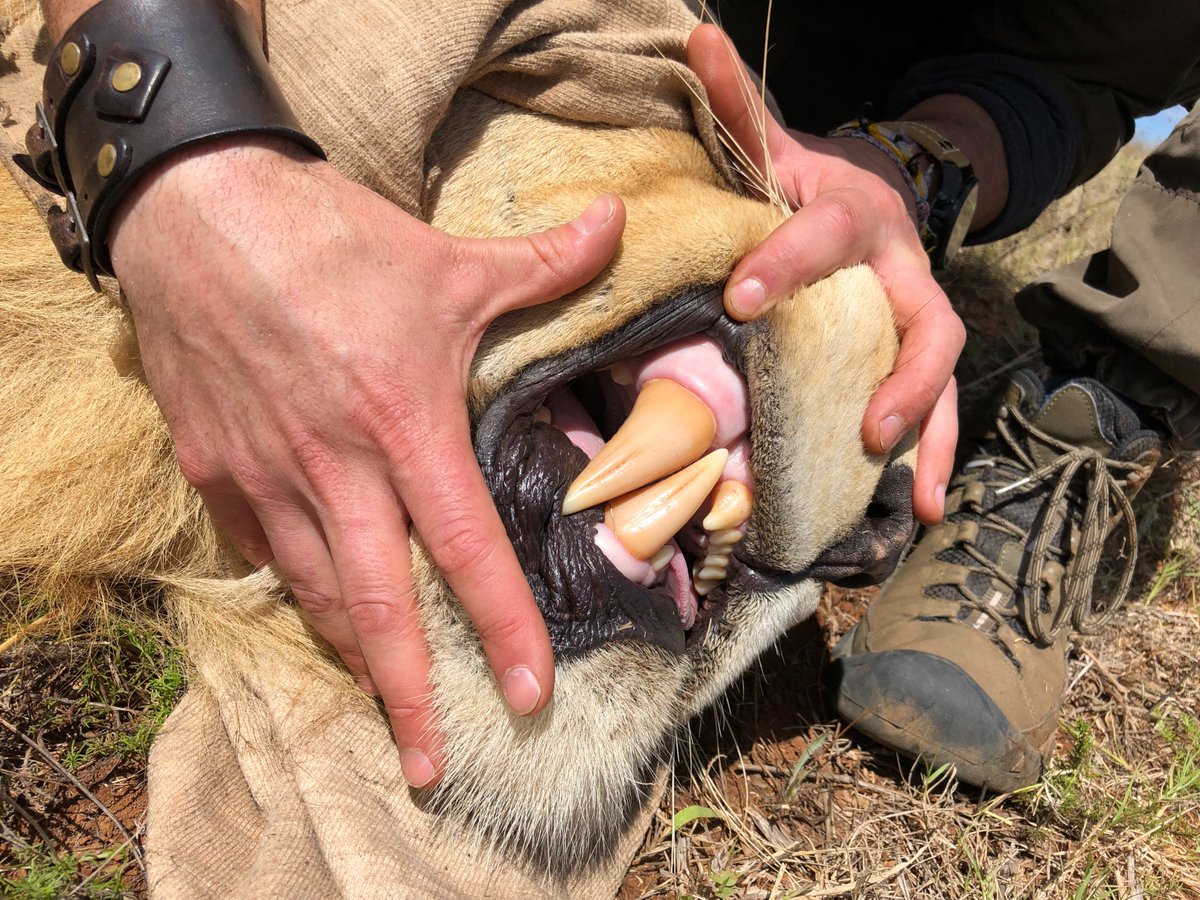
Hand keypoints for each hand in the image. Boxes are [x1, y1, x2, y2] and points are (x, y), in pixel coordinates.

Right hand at [109, 138, 624, 785]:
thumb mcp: (448, 260)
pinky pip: (260, 548)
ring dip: (353, 650)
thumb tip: (617, 225)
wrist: (198, 209)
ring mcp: (264, 473)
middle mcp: (332, 468)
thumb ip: (544, 262)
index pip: (466, 549)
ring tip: (384, 695)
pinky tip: (320, 597)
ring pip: (315, 591)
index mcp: (402, 426)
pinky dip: (296, 582)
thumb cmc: (332, 238)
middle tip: (432, 762)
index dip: (503, 627)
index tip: (529, 691)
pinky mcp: (212, 466)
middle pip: (376, 608)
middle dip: (408, 696)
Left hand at [688, 25, 961, 524]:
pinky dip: (928, 457)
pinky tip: (917, 507)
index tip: (743, 299)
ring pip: (942, 379)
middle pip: (924, 322)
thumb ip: (738, 110)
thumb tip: (695, 37)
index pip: (829, 234)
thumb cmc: (804, 185)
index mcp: (856, 214)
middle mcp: (902, 269)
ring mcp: (917, 316)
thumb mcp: (773, 149)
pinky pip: (932, 410)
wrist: (866, 199)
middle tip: (866, 425)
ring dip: (931, 437)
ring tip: (914, 496)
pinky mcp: (914, 355)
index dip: (790, 263)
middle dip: (902, 377)